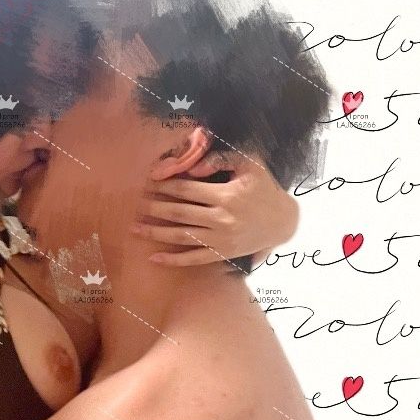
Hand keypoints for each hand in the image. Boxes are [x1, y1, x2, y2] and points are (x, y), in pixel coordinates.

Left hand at [134, 152, 297, 266]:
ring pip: (181, 237)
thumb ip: (220, 159)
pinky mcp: (222, 254)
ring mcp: (221, 239)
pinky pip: (193, 259)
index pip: (186, 190)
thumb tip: (193, 167)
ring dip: (156, 232)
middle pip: (179, 213)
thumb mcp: (249, 163)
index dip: (164, 186)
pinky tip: (154, 258)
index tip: (148, 182)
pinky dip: (173, 260)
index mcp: (226, 196)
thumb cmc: (264, 187)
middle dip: (154, 208)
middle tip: (135, 204)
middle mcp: (222, 219)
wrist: (283, 221)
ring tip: (135, 228)